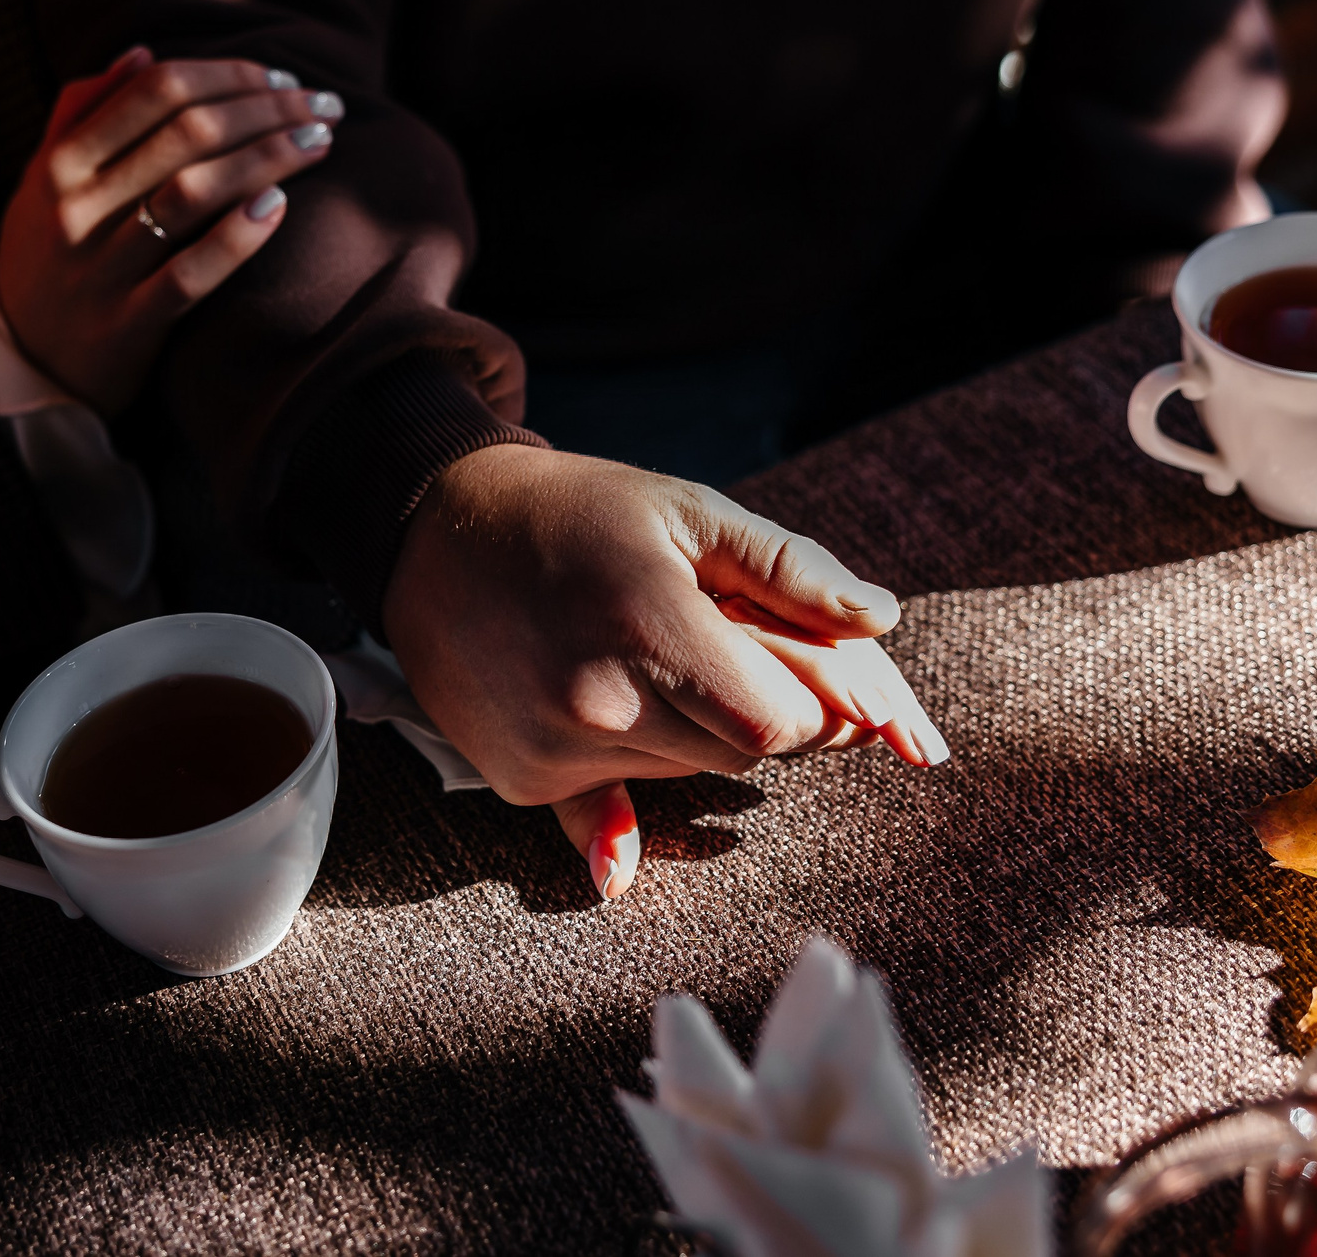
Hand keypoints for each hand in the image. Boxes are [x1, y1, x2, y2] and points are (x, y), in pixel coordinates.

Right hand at [0, 48, 344, 411]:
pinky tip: (279, 206)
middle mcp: (78, 209)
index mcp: (61, 163)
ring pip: (193, 194)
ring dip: (267, 158)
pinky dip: (237, 238)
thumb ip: (83, 111)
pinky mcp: (128, 325)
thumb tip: (144, 53)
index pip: (157, 91)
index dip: (229, 74)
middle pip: (186, 133)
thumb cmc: (49, 252)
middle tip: (323, 105)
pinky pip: (189, 276)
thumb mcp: (45, 178)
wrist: (25, 361)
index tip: (281, 76)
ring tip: (319, 142)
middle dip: (267, 108)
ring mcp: (102, 269)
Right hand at [381, 444, 948, 901]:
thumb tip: (880, 621)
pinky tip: (621, 725)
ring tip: (659, 656)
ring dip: (699, 729)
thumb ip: (790, 570)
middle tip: (730, 645)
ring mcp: (554, 751)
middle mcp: (598, 703)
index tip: (791, 653)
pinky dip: (638, 772)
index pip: (782, 724)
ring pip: (689, 776)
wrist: (436, 532)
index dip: (808, 696)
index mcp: (651, 627)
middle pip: (744, 757)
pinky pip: (620, 805)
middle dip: (757, 708)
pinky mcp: (522, 781)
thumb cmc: (580, 513)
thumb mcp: (690, 511)